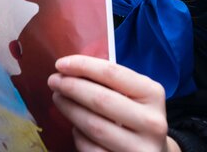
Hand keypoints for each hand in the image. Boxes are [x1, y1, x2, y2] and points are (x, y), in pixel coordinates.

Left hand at [48, 55, 176, 151]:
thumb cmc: (137, 115)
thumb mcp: (136, 94)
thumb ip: (111, 82)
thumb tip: (71, 71)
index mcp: (153, 94)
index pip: (113, 74)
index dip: (84, 66)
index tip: (61, 64)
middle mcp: (151, 122)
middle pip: (101, 100)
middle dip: (72, 87)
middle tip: (54, 81)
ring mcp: (139, 148)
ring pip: (94, 126)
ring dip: (70, 109)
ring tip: (58, 98)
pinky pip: (91, 149)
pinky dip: (78, 135)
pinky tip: (75, 126)